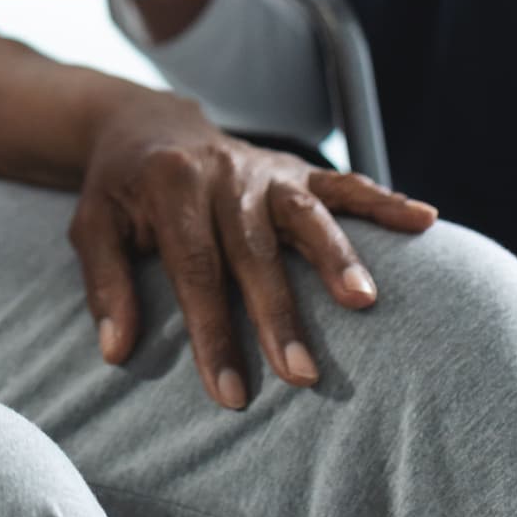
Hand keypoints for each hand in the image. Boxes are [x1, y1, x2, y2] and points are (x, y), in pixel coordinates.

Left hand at [70, 84, 436, 408]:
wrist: (146, 123)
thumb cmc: (120, 188)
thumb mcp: (92, 225)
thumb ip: (105, 283)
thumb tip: (116, 349)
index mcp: (171, 185)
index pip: (194, 267)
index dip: (212, 331)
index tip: (230, 393)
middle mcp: (223, 172)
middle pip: (253, 249)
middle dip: (277, 312)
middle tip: (301, 374)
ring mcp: (263, 168)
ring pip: (304, 213)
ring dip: (336, 256)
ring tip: (364, 302)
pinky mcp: (294, 168)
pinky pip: (342, 182)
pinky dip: (383, 201)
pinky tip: (424, 220)